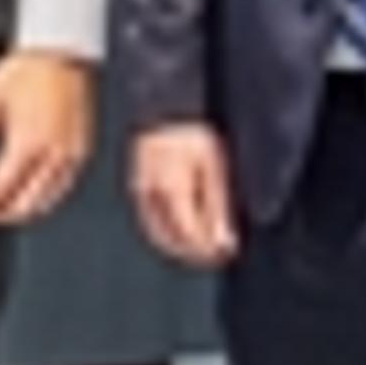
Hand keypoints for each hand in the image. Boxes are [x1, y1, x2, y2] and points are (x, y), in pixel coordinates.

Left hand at [0, 47, 92, 225]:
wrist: (60, 53)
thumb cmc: (25, 71)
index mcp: (27, 144)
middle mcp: (52, 156)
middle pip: (23, 206)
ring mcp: (71, 157)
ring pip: (46, 203)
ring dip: (19, 212)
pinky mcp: (82, 152)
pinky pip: (62, 190)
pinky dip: (42, 200)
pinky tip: (26, 194)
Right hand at [130, 124, 239, 266]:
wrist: (166, 110)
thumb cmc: (194, 136)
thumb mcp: (215, 169)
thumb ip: (218, 208)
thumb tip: (225, 242)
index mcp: (174, 192)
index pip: (191, 237)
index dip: (210, 250)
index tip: (228, 253)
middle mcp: (153, 197)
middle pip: (174, 240)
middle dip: (196, 252)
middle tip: (218, 255)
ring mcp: (141, 193)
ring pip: (158, 235)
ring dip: (180, 246)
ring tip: (202, 247)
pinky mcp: (137, 187)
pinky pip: (150, 220)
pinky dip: (165, 233)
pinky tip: (180, 233)